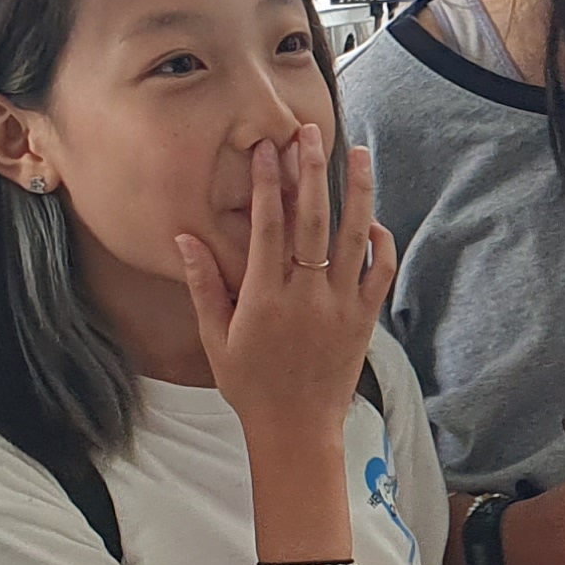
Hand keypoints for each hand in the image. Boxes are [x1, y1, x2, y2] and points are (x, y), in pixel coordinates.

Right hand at [170, 126, 395, 447]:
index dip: (269, 184)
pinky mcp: (364, 319)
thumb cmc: (250, 385)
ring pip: (353, 238)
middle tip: (310, 133)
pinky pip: (378, 273)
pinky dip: (379, 243)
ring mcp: (340, 307)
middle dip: (311, 172)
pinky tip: (373, 218)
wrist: (296, 430)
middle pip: (312, 221)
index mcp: (265, 298)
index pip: (268, 227)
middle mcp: (306, 297)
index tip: (268, 148)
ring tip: (358, 154)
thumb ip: (204, 285)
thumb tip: (185, 238)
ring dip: (357, 193)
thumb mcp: (216, 338)